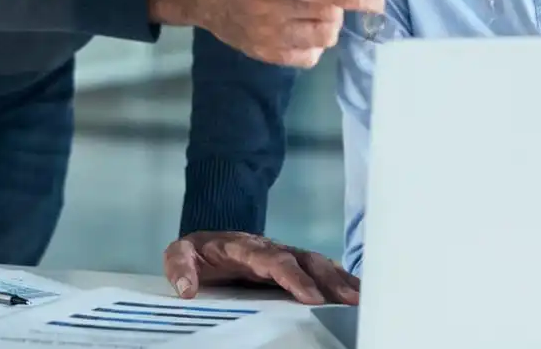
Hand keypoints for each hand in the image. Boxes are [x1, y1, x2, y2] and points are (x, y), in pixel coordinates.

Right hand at [147, 0, 383, 68]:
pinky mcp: (262, 53)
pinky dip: (318, 43)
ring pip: (322, 39)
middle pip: (325, 15)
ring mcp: (263, 35)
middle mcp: (265, 8)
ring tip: (322, 1)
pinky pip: (307, 59)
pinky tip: (308, 23)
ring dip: (333, 20)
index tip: (376, 0)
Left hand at [162, 231, 359, 305]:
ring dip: (340, 279)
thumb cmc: (198, 253)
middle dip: (327, 280)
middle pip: (304, 260)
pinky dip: (341, 279)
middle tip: (349, 300)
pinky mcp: (294, 264)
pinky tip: (359, 293)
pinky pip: (321, 269)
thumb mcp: (179, 254)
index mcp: (244, 246)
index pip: (273, 260)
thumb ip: (179, 266)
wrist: (208, 241)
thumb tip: (186, 288)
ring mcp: (285, 254)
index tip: (311, 296)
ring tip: (361, 298)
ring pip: (317, 263)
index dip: (293, 277)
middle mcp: (270, 248)